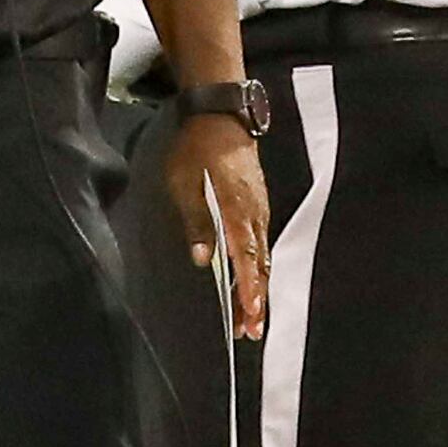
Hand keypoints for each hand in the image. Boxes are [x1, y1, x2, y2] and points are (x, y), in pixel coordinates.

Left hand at [163, 114, 272, 341]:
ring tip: (251, 317)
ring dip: (257, 287)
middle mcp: (254, 213)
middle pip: (259, 265)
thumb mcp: (185, 182)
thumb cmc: (198, 147)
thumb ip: (196, 221)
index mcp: (237, 209)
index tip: (251, 313)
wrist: (221, 115)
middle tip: (252, 331)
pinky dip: (257, 267)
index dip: (249, 288)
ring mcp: (259, 209)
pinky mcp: (257, 204)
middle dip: (256, 300)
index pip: (247, 258)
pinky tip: (251, 281)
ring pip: (262, 256)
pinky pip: (260, 243)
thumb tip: (202, 258)